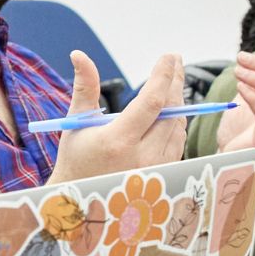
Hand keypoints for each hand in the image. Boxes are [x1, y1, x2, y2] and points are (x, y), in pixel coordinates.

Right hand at [49, 52, 185, 184]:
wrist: (83, 201)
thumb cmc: (76, 159)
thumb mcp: (77, 122)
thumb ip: (84, 86)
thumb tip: (79, 54)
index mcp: (118, 141)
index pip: (151, 101)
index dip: (163, 76)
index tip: (169, 57)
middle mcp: (142, 156)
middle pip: (170, 111)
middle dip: (174, 83)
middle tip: (175, 62)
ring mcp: (156, 168)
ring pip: (178, 126)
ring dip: (176, 102)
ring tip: (171, 83)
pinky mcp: (164, 175)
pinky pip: (178, 142)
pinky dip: (175, 123)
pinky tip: (168, 111)